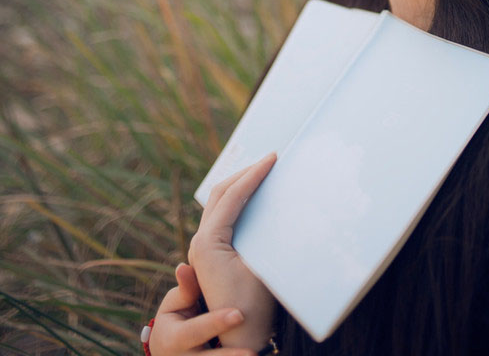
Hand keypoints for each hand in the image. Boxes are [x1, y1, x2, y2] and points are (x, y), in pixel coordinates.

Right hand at [149, 262, 255, 355]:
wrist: (170, 351)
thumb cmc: (176, 319)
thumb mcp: (174, 304)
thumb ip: (185, 290)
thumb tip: (184, 268)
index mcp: (173, 339)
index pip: (194, 331)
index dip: (216, 323)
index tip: (239, 315)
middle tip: (253, 352)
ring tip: (255, 355)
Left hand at [188, 152, 277, 351]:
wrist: (235, 340)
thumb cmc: (252, 307)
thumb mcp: (263, 268)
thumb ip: (266, 234)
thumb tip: (281, 204)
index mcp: (208, 241)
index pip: (233, 195)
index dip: (254, 174)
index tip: (272, 158)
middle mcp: (199, 240)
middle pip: (220, 193)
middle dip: (244, 173)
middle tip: (269, 160)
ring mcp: (200, 247)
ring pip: (218, 203)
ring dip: (239, 185)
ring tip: (262, 172)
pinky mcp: (207, 253)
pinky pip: (220, 216)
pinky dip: (236, 201)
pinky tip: (253, 198)